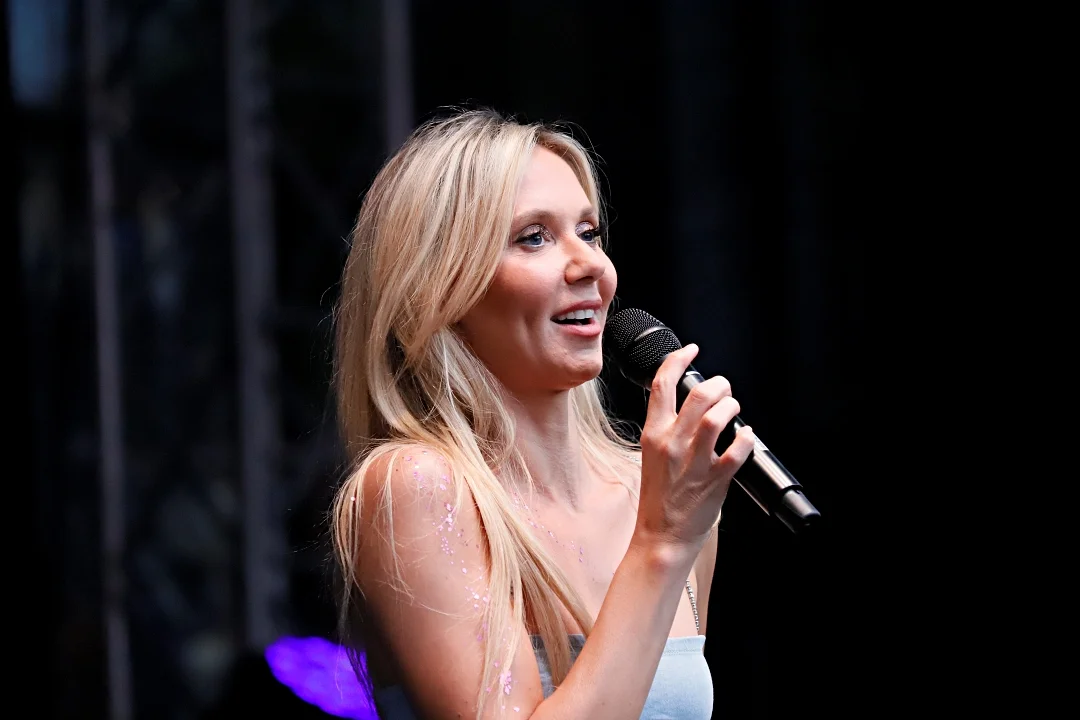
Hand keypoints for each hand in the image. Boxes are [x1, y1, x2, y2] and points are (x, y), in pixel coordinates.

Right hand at [632, 344, 755, 554]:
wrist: (661, 535)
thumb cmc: (660, 496)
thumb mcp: (653, 454)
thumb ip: (668, 427)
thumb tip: (693, 403)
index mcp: (653, 434)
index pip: (662, 385)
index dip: (678, 360)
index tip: (691, 351)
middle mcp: (672, 443)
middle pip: (697, 395)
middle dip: (717, 384)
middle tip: (724, 389)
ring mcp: (693, 462)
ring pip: (716, 417)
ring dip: (731, 406)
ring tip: (734, 409)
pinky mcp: (715, 479)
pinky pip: (737, 450)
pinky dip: (746, 438)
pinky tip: (746, 437)